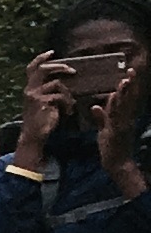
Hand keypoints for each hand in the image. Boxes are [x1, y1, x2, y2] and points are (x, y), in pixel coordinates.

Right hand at [22, 50, 76, 164]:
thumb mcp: (42, 102)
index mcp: (30, 88)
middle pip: (43, 69)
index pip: (32, 68)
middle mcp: (29, 89)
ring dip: (68, 93)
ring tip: (70, 104)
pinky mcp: (42, 102)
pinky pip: (60, 96)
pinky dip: (67, 103)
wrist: (34, 135)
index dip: (41, 58)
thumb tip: (66, 82)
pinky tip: (68, 112)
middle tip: (73, 71)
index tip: (52, 52)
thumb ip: (48, 91)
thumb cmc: (41, 120)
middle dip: (59, 67)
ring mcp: (35, 95)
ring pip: (57, 83)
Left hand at [103, 55, 145, 172]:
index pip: (126, 99)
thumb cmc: (112, 145)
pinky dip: (111, 110)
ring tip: (124, 81)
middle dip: (129, 85)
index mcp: (124, 117)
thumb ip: (104, 114)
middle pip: (128, 99)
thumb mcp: (106, 127)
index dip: (128, 86)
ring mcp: (122, 125)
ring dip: (123, 94)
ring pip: (123, 107)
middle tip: (131, 70)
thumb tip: (102, 101)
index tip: (129, 73)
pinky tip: (108, 101)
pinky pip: (113, 120)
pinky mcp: (115, 133)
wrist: (117, 162)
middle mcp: (126, 119)